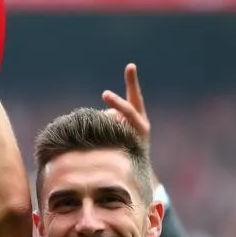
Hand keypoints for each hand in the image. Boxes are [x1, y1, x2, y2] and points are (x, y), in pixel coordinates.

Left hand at [102, 62, 159, 186]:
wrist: (135, 170)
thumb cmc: (125, 142)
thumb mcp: (120, 126)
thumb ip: (112, 117)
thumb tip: (95, 120)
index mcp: (140, 117)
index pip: (135, 96)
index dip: (132, 81)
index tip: (130, 66)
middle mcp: (141, 126)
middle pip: (128, 111)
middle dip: (117, 102)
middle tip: (104, 93)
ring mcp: (136, 139)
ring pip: (111, 126)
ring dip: (102, 130)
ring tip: (105, 140)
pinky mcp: (126, 151)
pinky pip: (107, 142)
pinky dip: (100, 143)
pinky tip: (104, 150)